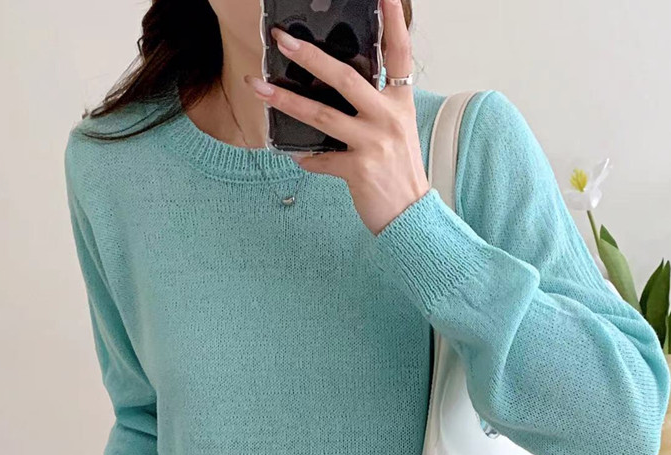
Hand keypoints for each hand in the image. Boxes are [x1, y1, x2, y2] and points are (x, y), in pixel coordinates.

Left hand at [243, 0, 428, 234]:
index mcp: (400, 103)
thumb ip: (373, 109)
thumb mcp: (396, 132)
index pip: (400, 54)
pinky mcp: (358, 169)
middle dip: (309, 56)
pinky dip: (305, 158)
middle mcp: (388, 118)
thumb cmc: (399, 173)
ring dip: (285, 100)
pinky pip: (319, 158)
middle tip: (282, 40)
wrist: (410, 215)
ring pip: (322, 114)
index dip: (393, 22)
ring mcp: (373, 143)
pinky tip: (295, 155)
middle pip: (345, 78)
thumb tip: (333, 93)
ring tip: (259, 88)